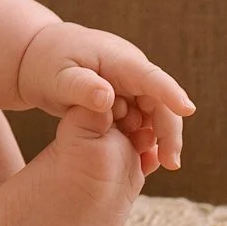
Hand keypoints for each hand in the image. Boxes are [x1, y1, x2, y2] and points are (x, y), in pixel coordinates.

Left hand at [16, 19, 193, 176]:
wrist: (39, 59)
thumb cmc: (46, 64)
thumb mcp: (57, 77)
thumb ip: (80, 87)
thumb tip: (107, 97)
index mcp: (118, 59)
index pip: (149, 76)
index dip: (170, 93)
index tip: (188, 110)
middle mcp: (131, 70)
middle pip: (160, 101)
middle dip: (168, 131)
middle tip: (170, 163)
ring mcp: (131, 85)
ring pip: (155, 114)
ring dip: (158, 138)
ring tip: (154, 166)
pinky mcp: (126, 98)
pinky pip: (143, 120)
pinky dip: (144, 139)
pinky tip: (143, 161)